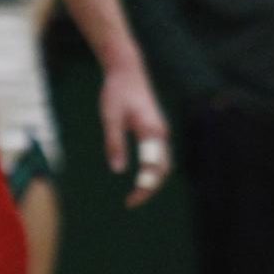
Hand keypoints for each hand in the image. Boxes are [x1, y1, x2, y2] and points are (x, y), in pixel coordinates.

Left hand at [99, 58, 171, 208]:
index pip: (153, 169)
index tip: (131, 201)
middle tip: (132, 203)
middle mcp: (161, 133)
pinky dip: (152, 170)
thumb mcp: (110, 118)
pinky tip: (140, 177)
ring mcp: (161, 131)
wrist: (127, 70)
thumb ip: (114, 143)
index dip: (144, 188)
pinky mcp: (156, 129)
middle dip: (150, 189)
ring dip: (152, 180)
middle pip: (163, 170)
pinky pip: (159, 155)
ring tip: (135, 194)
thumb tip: (118, 170)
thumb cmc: (117, 92)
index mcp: (152, 132)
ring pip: (163, 163)